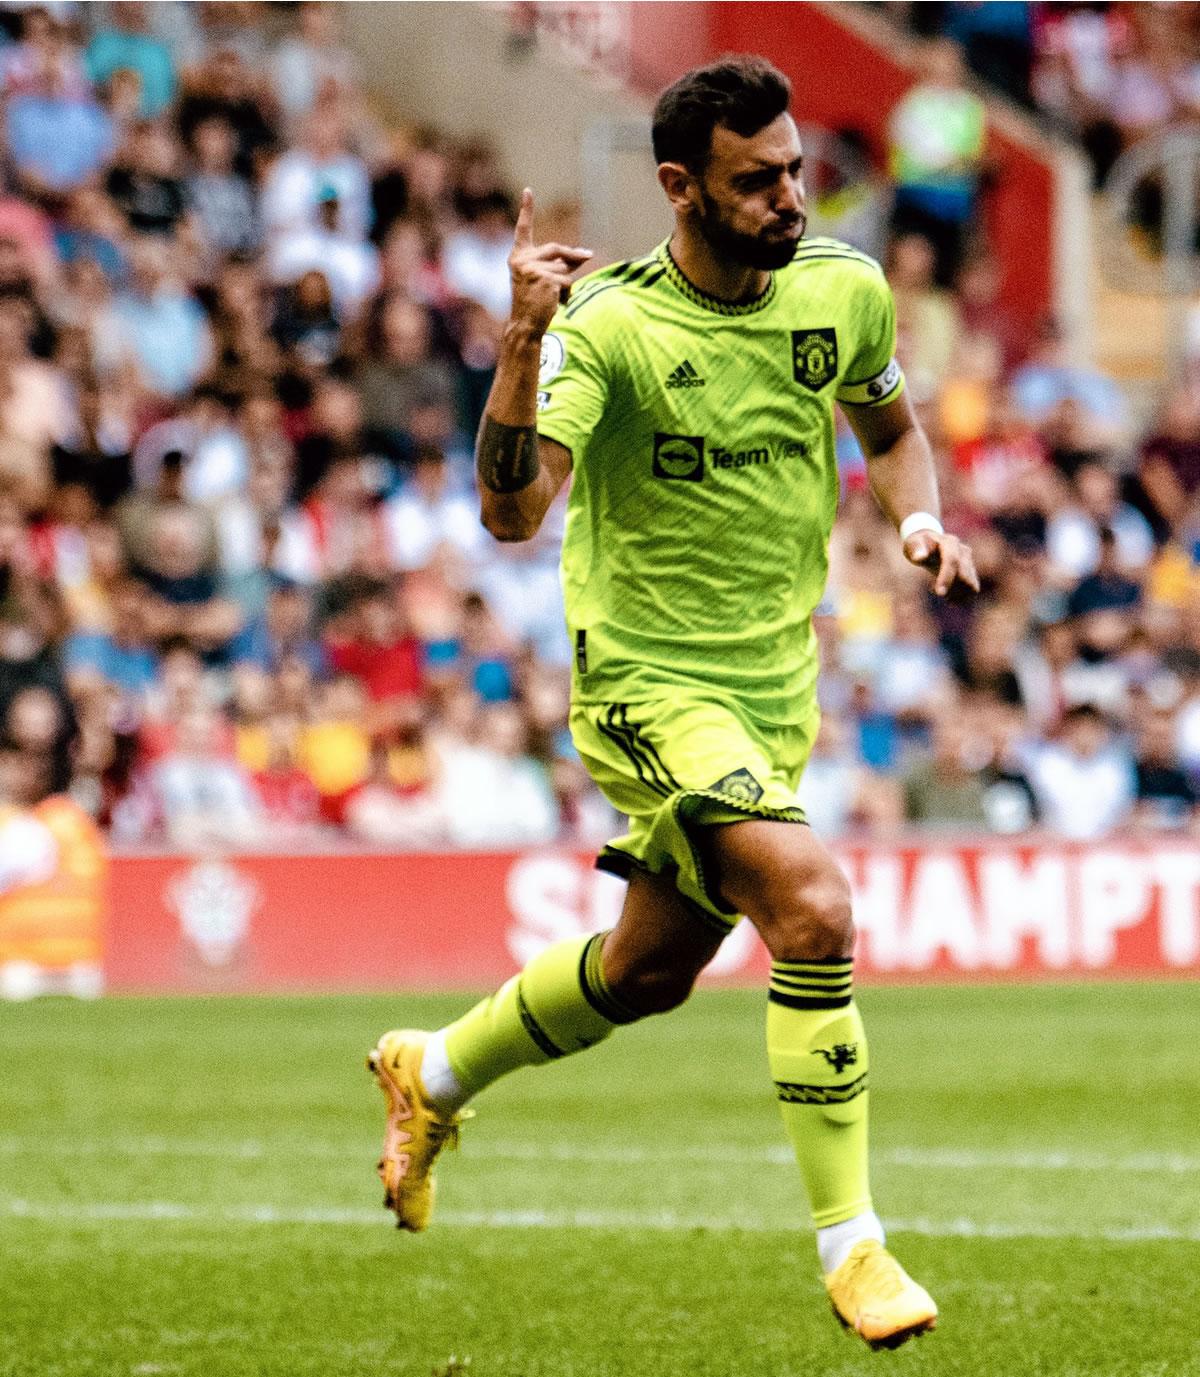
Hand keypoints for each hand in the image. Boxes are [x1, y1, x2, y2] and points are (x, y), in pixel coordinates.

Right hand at [507, 188, 591, 335]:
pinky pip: (567, 281)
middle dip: (575, 255)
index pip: (523, 229)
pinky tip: (555, 303)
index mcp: (518, 257)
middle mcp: (522, 260)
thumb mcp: (543, 278)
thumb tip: (585, 254)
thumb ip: (559, 263)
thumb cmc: (534, 303)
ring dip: (567, 282)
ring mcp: (533, 269)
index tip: (528, 191)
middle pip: (557, 249)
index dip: (526, 210)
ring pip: (564, 268)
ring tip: (554, 297)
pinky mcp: (545, 279)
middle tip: (590, 255)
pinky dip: (566, 293)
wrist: (525, 325)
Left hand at [903, 529, 978, 599]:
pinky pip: (971, 590)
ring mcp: (969, 561)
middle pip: (965, 575)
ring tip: (937, 590)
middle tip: (935, 592)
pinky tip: (947, 595)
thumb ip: (916, 549)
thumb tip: (919, 557)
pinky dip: (960, 597)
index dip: (947, 577)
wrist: (929, 544)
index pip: (952, 560)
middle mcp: (963, 551)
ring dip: (955, 594)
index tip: (939, 594)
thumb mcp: (913, 543)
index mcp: (950, 543)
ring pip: (970, 585)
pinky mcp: (971, 571)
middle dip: (952, 589)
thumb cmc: (918, 544)